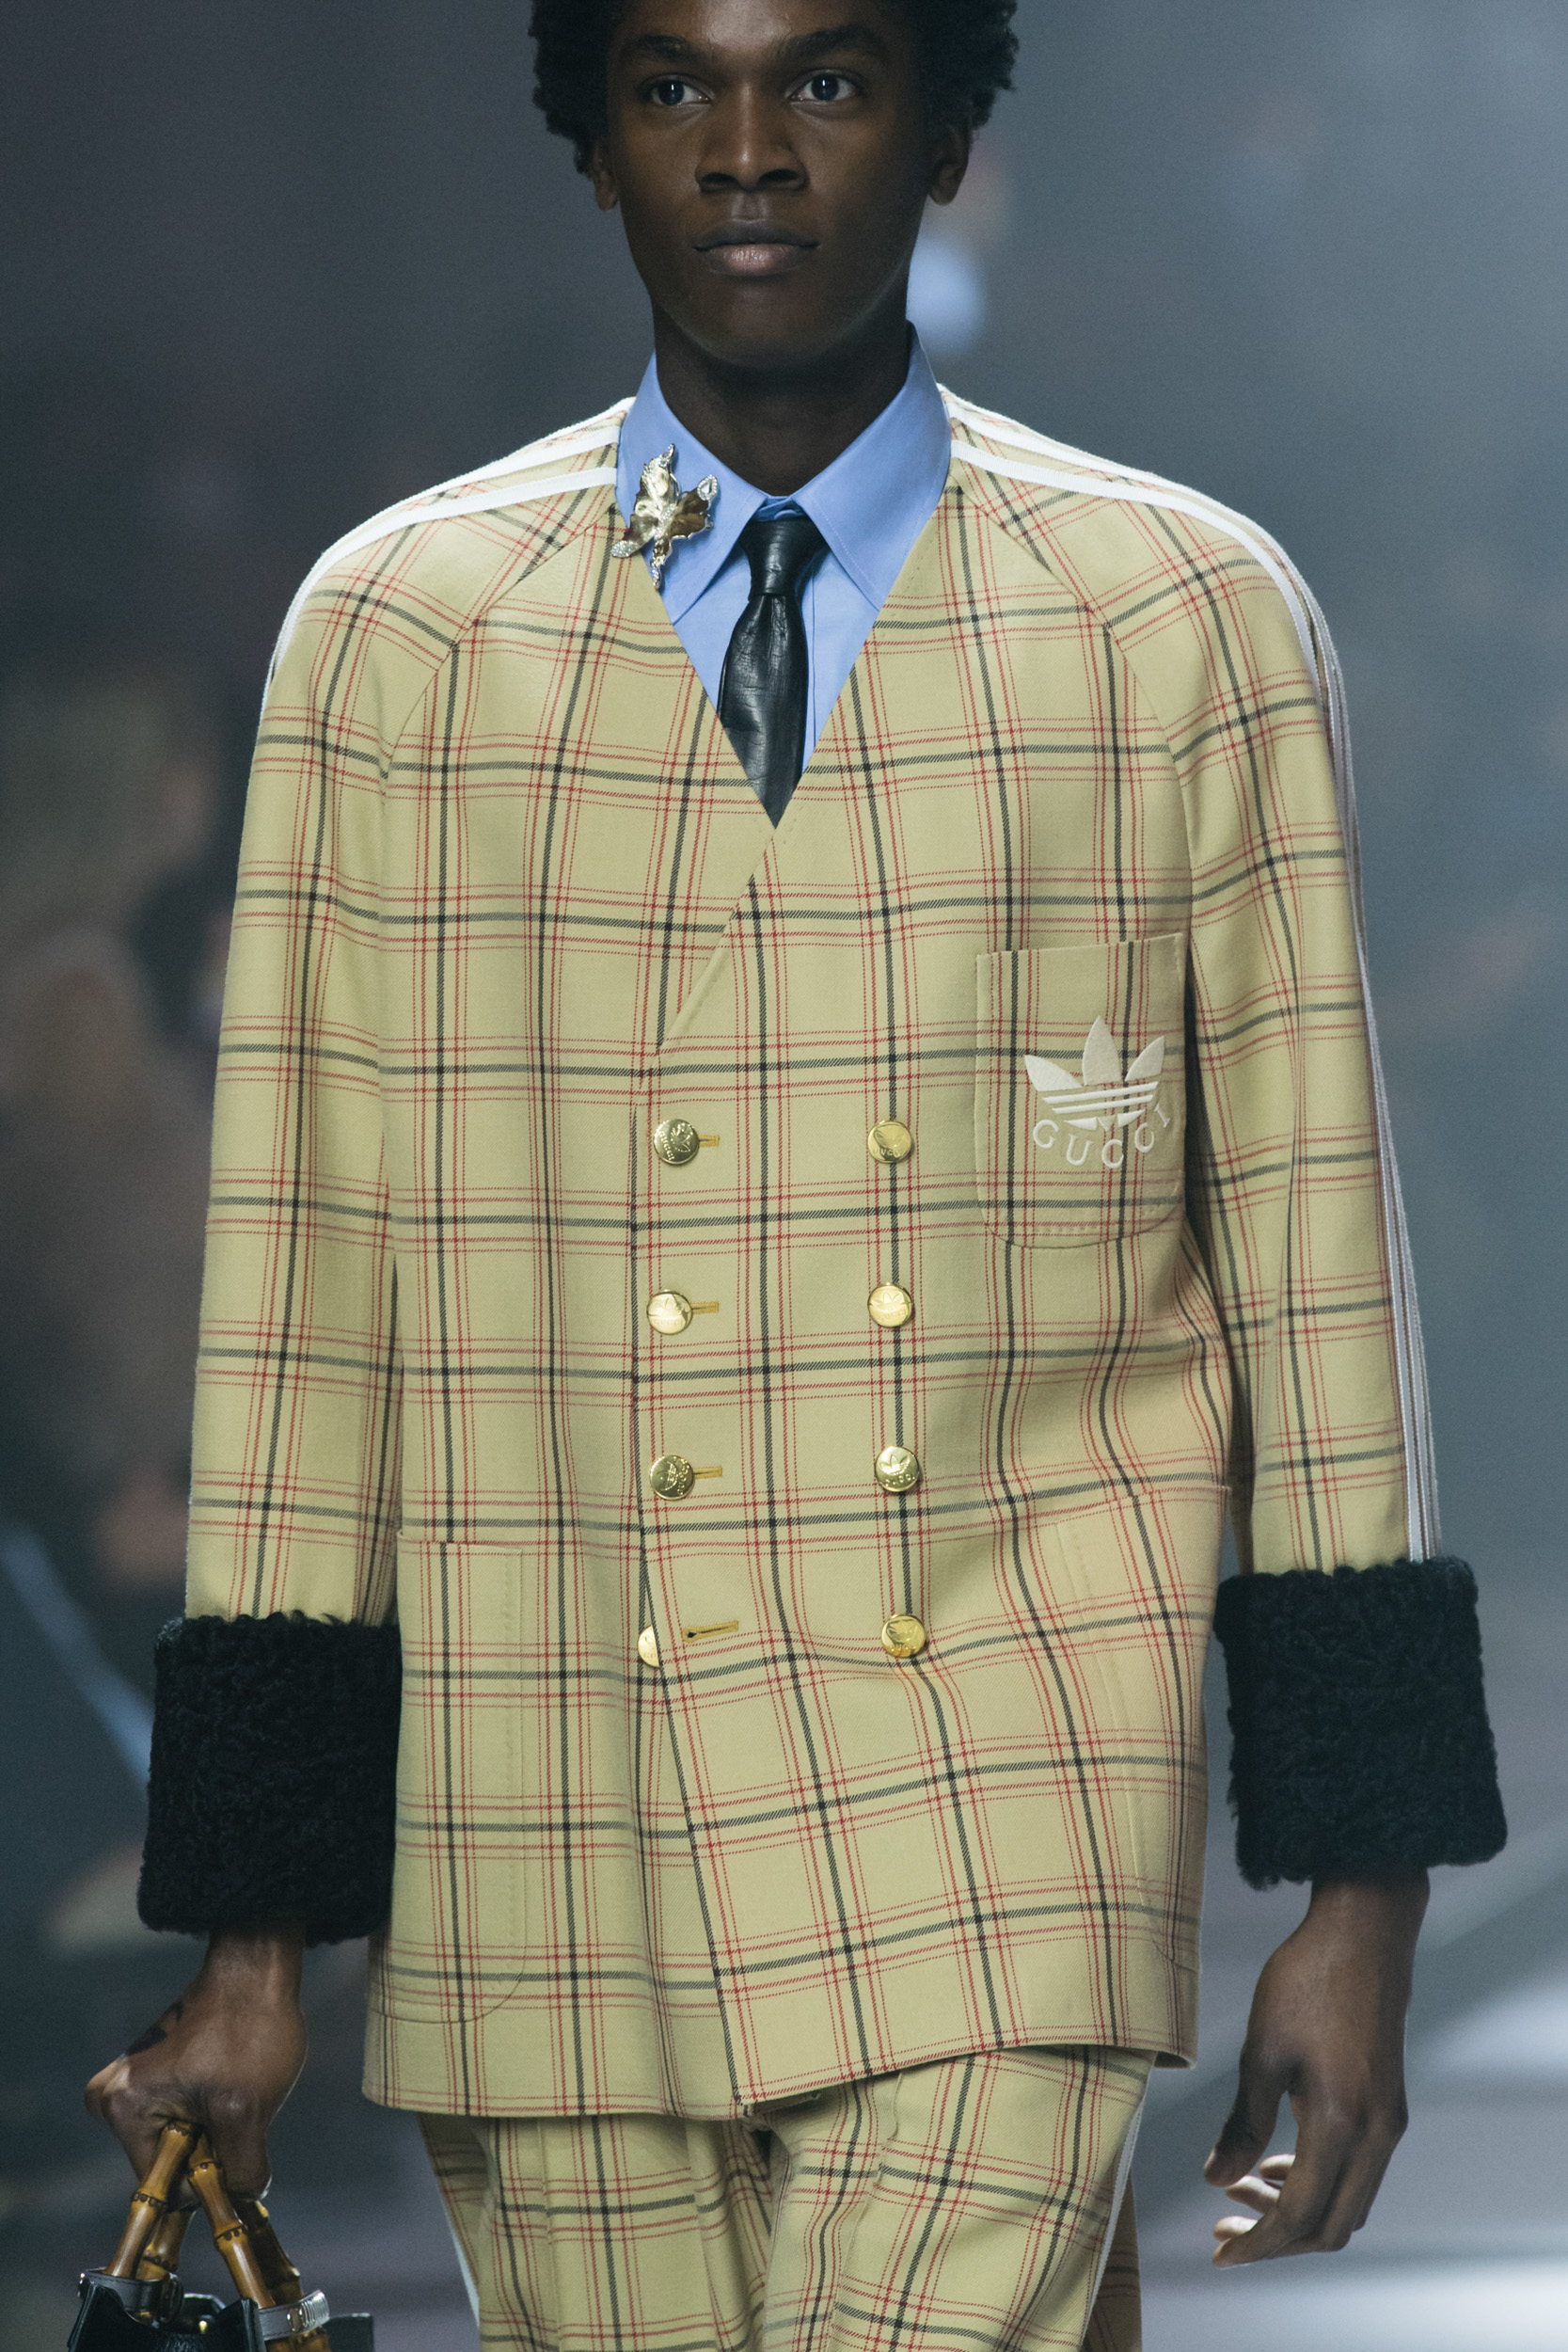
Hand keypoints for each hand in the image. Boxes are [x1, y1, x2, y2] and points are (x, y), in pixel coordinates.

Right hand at [86, 1922, 307, 2198]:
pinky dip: (215, 2112)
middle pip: (173, 2164)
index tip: (239, 2151)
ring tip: (239, 2090)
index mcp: (122, 2109)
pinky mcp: (156, 2077)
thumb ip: (241, 2171)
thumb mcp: (249, 2111)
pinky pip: (186, 2119)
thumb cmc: (249, 2030)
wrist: (257, 1967)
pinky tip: (235, 2082)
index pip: (166, 2186)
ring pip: (185, 2142)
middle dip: (213, 2152)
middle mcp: (114, 2100)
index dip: (209, 2181)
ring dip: (218, 2132)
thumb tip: (240, 2206)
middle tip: (240, 2110)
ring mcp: (134, 2087)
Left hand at [1204, 1874, 1427, 2264]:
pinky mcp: (1389, 2106)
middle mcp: (1377, 2134)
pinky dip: (1318, 2182)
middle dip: (1277, 2238)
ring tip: (1239, 2189)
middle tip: (1224, 2226)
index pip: (1301, 2215)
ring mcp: (1389, 2122)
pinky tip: (1278, 2163)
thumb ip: (1242, 2123)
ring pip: (1348, 2203)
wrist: (1364, 1932)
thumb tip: (1215, 2180)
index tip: (1221, 2251)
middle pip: (1331, 2225)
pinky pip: (1358, 2172)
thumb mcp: (1262, 2050)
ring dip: (1297, 2210)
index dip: (1259, 2243)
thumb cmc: (1307, 1979)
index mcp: (1342, 2123)